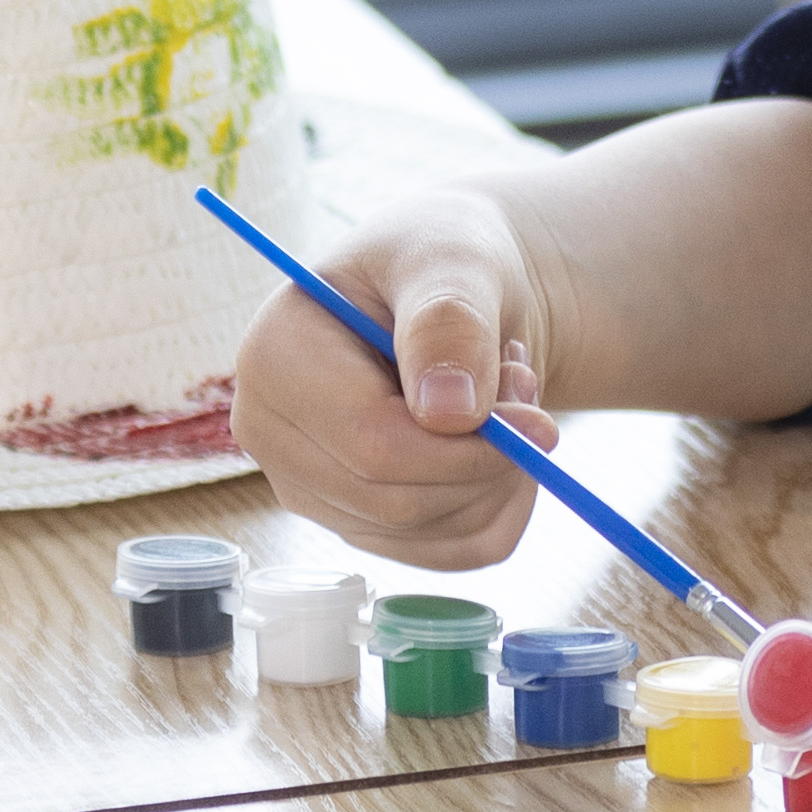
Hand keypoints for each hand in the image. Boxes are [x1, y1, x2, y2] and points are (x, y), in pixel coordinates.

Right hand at [230, 182, 564, 567]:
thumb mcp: (453, 261)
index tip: (539, 417)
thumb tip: (450, 414)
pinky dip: (499, 508)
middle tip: (523, 389)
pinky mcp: (356, 523)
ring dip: (498, 478)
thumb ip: (450, 322)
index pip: (371, 444)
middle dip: (488, 459)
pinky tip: (494, 443)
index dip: (467, 447)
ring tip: (501, 396)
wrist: (451, 294)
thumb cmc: (439, 259)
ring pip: (428, 533)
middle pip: (398, 501)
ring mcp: (309, 488)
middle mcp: (272, 435)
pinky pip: (449, 552)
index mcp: (273, 359)